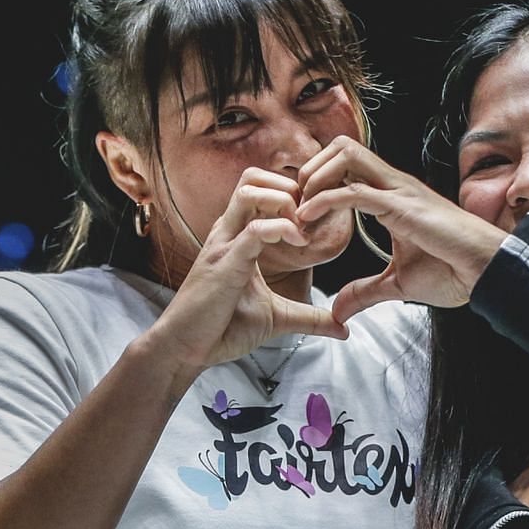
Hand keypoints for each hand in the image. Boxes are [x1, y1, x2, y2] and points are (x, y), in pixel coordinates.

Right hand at [148, 168, 348, 373]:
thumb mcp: (278, 317)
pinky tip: (300, 242)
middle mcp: (228, 232)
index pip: (261, 190)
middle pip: (253, 177)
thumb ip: (310, 318)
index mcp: (238, 236)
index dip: (292, 195)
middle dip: (288, 187)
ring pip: (250, 191)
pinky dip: (282, 228)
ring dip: (284, 201)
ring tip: (302, 229)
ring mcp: (224, 244)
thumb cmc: (223, 328)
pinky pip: (253, 229)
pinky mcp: (224, 263)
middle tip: (310, 218)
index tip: (315, 220)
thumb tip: (343, 328)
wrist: (185, 350)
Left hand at [296, 136, 507, 322]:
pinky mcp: (402, 207)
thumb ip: (364, 293)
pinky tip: (308, 219)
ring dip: (316, 178)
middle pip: (342, 147)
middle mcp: (394, 184)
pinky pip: (355, 191)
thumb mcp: (397, 284)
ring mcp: (399, 191)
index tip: (301, 215)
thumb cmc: (452, 271)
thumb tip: (338, 311)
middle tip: (297, 206)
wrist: (486, 272)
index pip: (347, 165)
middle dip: (311, 170)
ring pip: (346, 155)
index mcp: (392, 195)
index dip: (318, 181)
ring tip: (302, 210)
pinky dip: (325, 200)